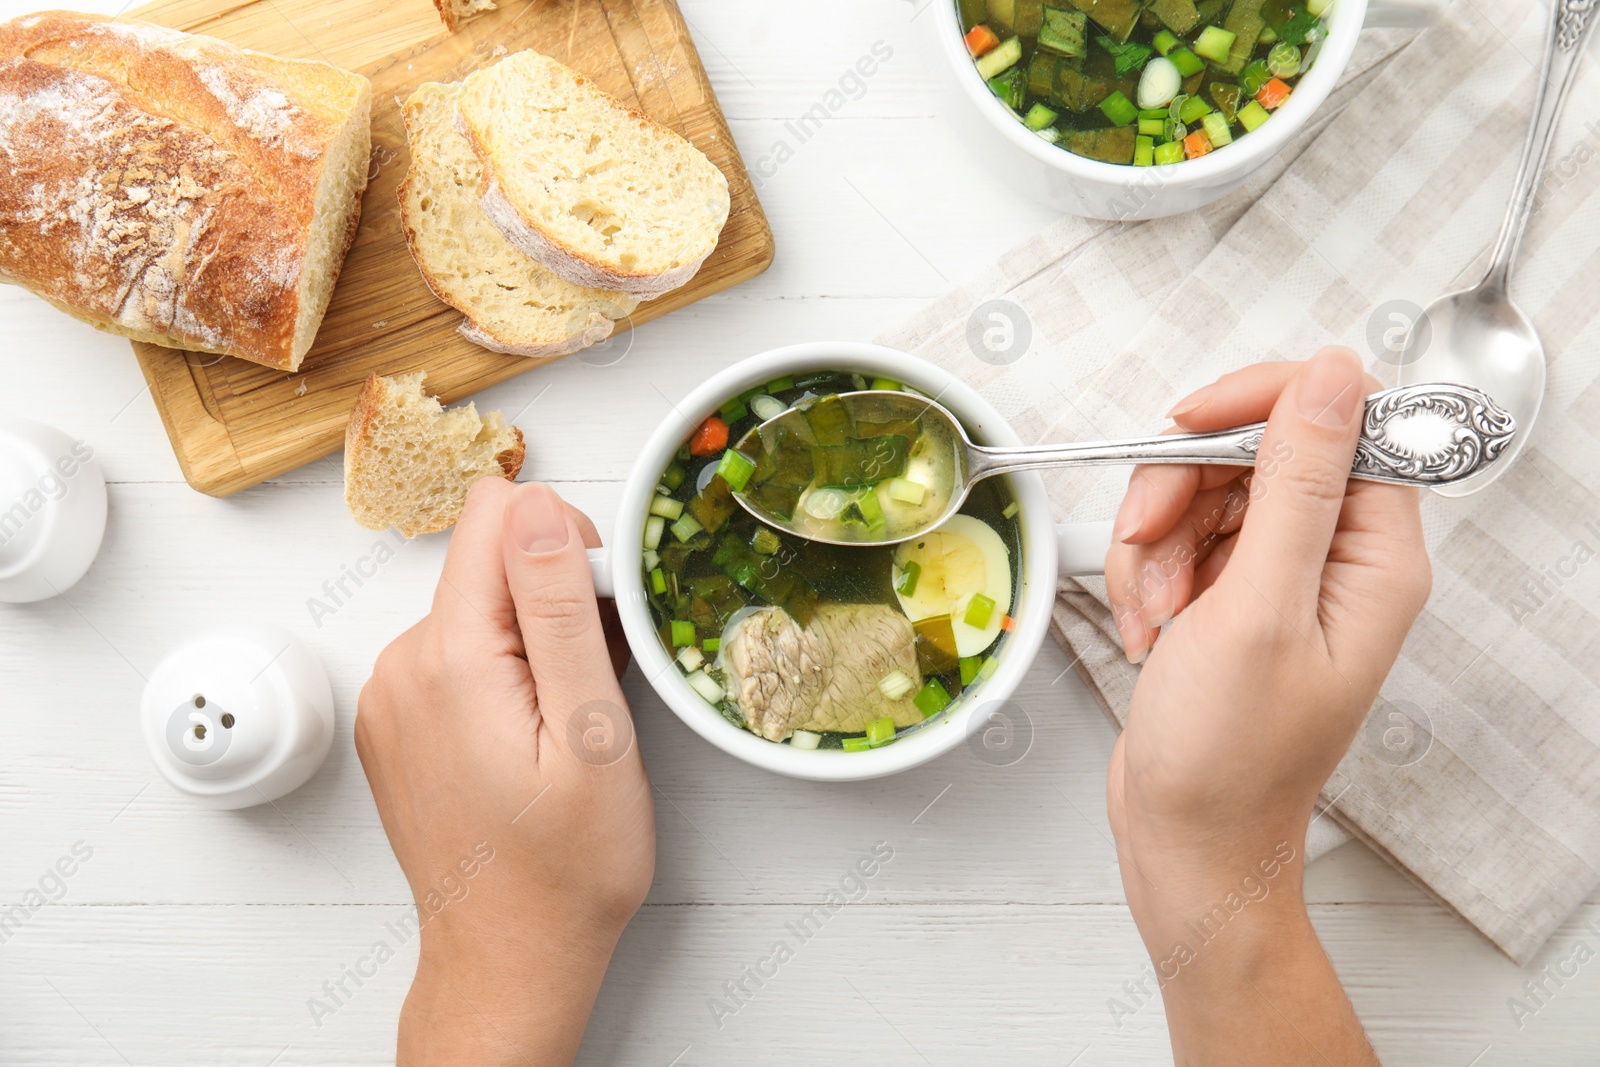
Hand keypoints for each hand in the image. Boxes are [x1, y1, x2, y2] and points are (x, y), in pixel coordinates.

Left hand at [356, 480, 654, 1066]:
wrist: (509, 960)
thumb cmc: (564, 870)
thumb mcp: (589, 733)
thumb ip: (557, 609)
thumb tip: (535, 506)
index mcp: (447, 658)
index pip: (494, 514)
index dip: (563, 540)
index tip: (598, 609)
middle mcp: (400, 665)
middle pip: (488, 560)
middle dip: (554, 598)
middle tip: (592, 686)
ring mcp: (392, 695)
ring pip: (477, 606)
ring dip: (533, 641)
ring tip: (567, 723)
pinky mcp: (398, 721)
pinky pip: (457, 653)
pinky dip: (505, 673)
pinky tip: (536, 734)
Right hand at [1103, 349, 1429, 1064]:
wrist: (1186, 840)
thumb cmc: (1230, 758)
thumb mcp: (1258, 607)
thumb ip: (1296, 482)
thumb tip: (1333, 375)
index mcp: (1376, 556)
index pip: (1342, 418)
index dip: (1261, 406)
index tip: (1190, 425)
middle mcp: (1335, 558)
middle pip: (1255, 450)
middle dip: (1181, 490)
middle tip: (1149, 544)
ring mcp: (1279, 576)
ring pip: (1203, 490)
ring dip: (1153, 541)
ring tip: (1151, 613)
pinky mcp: (1231, 594)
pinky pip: (1178, 536)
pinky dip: (1145, 572)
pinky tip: (1147, 628)